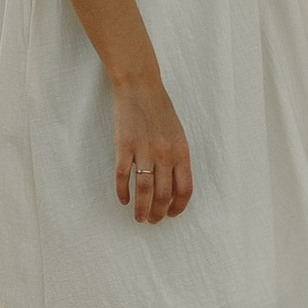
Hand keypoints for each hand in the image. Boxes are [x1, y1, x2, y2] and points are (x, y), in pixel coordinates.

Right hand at [111, 76, 192, 224]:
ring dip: (142, 208)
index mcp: (181, 151)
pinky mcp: (124, 146)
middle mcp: (165, 153)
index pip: (185, 189)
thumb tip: (174, 187)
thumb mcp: (177, 135)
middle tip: (152, 221)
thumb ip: (177, 159)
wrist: (140, 87)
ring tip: (139, 218)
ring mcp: (144, 150)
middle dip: (158, 213)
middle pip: (164, 194)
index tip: (171, 214)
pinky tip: (123, 199)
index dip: (178, 206)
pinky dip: (123, 191)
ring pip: (144, 190)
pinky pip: (123, 175)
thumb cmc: (160, 111)